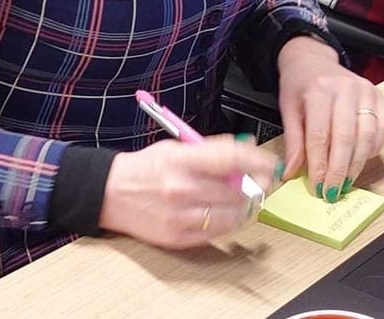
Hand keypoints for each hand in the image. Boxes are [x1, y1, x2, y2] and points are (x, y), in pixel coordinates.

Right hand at [98, 136, 276, 247]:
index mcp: (182, 160)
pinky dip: (229, 223)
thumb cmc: (144, 168)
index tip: (273, 163)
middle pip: (238, 190)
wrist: (110, 193)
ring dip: (246, 205)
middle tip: (263, 182)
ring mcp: (180, 216)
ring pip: (233, 214)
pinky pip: (217, 233)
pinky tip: (226, 213)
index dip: (259, 160)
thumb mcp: (176, 146)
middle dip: (257, 185)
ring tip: (243, 197)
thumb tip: (248, 147)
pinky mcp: (177, 238)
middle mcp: (182, 188)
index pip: (232, 158)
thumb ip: (212, 149)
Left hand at [276, 35, 383, 200]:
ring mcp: (366, 92)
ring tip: (345, 183)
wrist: (314, 60)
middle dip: (339, 171)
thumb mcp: (288, 109)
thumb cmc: (300, 85)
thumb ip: (293, 142)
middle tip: (332, 192)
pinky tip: (360, 161)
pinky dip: (372, 150)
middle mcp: (346, 89)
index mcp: (319, 90)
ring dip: (357, 165)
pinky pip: (382, 129)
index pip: (321, 135)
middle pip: (346, 138)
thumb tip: (291, 173)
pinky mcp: (379, 97)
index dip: (320, 165)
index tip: (317, 187)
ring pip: (367, 136)